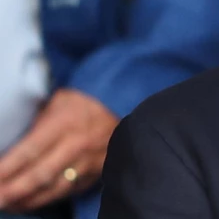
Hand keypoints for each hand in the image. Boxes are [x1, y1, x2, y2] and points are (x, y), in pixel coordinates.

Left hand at [0, 89, 118, 211]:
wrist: (121, 106)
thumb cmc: (83, 100)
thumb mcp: (58, 100)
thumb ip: (38, 120)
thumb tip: (10, 140)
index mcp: (64, 124)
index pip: (30, 151)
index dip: (7, 168)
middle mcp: (76, 146)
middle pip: (40, 175)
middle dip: (12, 191)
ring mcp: (87, 162)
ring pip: (53, 189)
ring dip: (27, 200)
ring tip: (7, 205)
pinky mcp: (94, 173)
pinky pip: (68, 191)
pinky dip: (47, 199)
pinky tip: (30, 202)